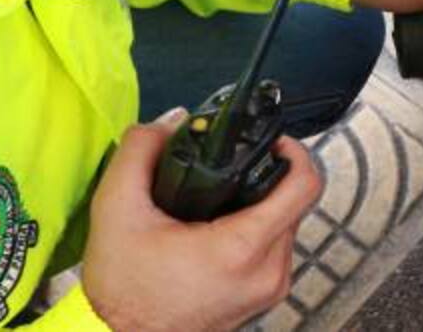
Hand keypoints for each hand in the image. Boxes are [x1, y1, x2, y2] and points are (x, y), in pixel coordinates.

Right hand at [82, 109, 321, 331]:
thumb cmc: (121, 293)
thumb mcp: (117, 209)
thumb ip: (141, 152)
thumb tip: (169, 124)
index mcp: (242, 248)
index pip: (305, 185)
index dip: (294, 151)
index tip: (272, 141)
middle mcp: (267, 271)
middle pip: (294, 201)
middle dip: (267, 174)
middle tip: (232, 164)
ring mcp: (268, 289)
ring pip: (286, 224)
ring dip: (260, 204)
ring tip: (220, 197)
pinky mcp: (261, 299)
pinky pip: (274, 249)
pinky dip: (254, 230)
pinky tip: (218, 226)